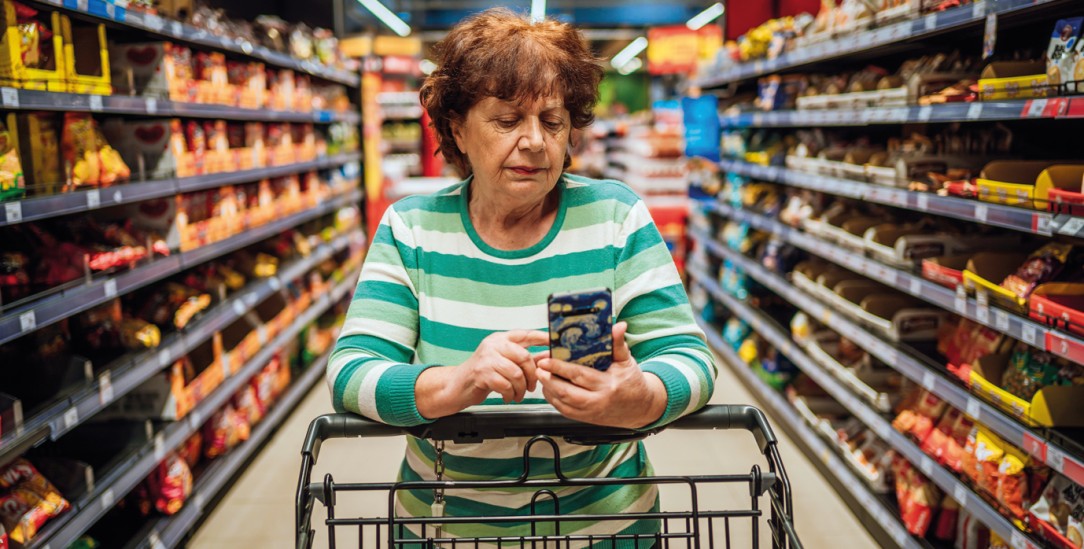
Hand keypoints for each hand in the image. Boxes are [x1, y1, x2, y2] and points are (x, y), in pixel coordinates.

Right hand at [416, 330, 548, 418]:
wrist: (458, 386)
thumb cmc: (483, 374)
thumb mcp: (504, 362)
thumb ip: (524, 359)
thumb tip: (548, 357)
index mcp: (501, 339)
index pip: (525, 334)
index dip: (542, 338)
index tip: (554, 344)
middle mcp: (493, 345)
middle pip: (524, 357)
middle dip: (532, 375)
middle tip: (532, 386)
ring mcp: (486, 358)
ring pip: (516, 373)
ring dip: (521, 388)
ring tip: (518, 394)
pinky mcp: (482, 373)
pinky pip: (506, 385)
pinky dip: (510, 394)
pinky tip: (508, 396)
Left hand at [536, 322, 666, 428]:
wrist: (640, 408)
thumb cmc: (632, 382)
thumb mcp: (626, 361)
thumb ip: (618, 343)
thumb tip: (618, 326)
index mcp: (608, 385)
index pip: (579, 375)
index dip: (560, 368)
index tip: (545, 360)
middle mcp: (598, 401)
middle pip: (567, 392)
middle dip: (549, 379)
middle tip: (538, 367)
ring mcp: (590, 412)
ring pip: (562, 403)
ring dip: (548, 389)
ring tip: (541, 375)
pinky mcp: (585, 418)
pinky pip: (564, 410)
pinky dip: (554, 399)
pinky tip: (549, 388)